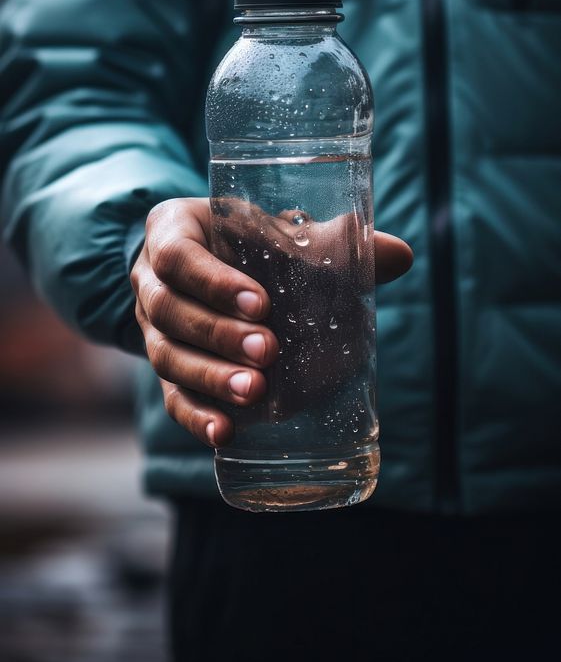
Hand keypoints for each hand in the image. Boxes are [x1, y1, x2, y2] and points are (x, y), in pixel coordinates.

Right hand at [131, 197, 412, 447]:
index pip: (178, 256)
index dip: (214, 282)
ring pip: (168, 357)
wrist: (204, 261)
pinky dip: (196, 416)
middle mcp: (150, 281)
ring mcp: (151, 329)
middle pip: (171, 311)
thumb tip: (400, 255)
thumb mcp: (275, 228)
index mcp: (171, 232)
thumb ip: (331, 241)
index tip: (261, 302)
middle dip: (219, 335)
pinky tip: (226, 432)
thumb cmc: (246, 240)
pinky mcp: (164, 369)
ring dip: (211, 378)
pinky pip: (171, 396)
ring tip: (255, 393)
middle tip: (268, 351)